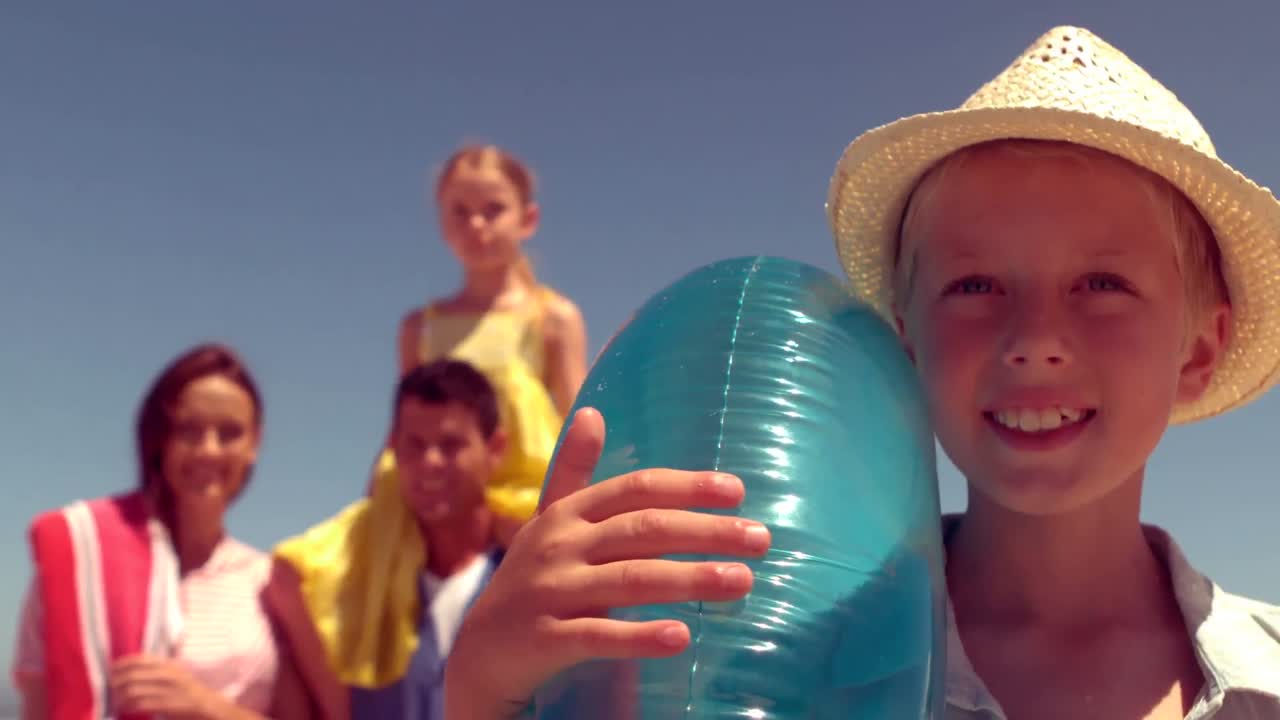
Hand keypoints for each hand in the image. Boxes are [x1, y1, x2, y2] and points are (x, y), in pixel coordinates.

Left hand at [109, 655, 221, 718]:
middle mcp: (167, 674)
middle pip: (131, 676)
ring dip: (119, 698)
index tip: (111, 670)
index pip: (138, 659)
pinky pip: (139, 705)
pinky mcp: (165, 705)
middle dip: (115, 684)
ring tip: (116, 702)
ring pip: (132, 691)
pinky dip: (128, 707)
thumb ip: (158, 669)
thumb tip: (129, 670)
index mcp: (168, 664)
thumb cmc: (188, 690)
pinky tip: (126, 709)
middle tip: (110, 690)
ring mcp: (166, 690)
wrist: (207, 705)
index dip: (120, 664)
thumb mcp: (176, 672)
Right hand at [445, 407, 771, 718]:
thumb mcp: (549, 522)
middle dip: (707, 531)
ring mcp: (551, 592)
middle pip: (644, 530)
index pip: (636, 490)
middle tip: (762, 539)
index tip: (739, 492)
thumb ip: (574, 472)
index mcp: (567, 514)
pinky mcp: (545, 639)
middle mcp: (560, 545)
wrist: (480, 654)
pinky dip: (639, 636)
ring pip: (631, 580)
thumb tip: (592, 412)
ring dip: (691, 579)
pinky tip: (681, 638)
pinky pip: (599, 636)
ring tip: (743, 581)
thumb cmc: (532, 580)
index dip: (687, 487)